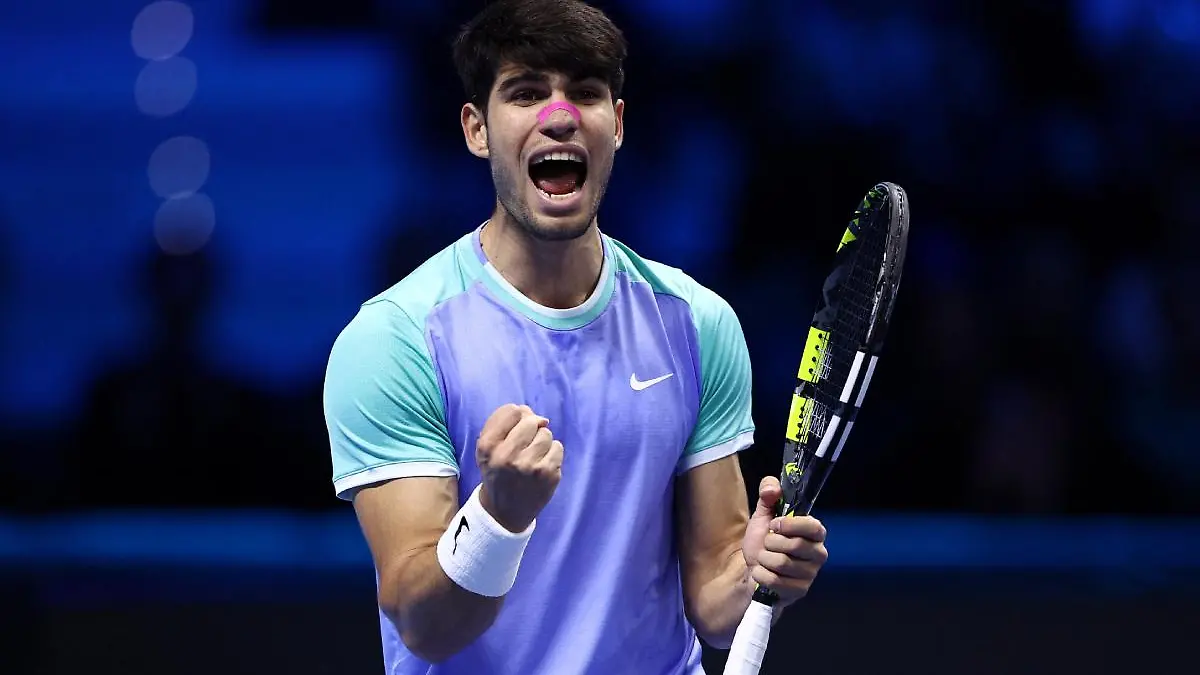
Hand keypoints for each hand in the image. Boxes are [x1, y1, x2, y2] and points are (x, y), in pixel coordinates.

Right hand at [476, 404, 563, 532]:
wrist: (504, 511)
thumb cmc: (497, 472)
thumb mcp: (487, 448)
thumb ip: (502, 422)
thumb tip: (530, 411)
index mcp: (488, 446)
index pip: (512, 411)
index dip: (517, 416)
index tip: (515, 429)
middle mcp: (507, 456)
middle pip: (531, 421)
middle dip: (531, 429)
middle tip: (524, 446)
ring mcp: (529, 467)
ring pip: (546, 434)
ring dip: (542, 442)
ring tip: (532, 457)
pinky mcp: (548, 475)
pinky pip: (558, 447)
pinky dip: (552, 453)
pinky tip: (542, 465)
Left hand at [741, 476, 828, 606]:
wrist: (751, 571)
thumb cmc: (762, 542)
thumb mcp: (762, 516)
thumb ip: (767, 496)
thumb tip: (772, 488)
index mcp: (814, 532)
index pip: (812, 526)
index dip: (790, 524)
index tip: (774, 524)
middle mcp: (818, 553)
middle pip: (795, 546)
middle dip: (771, 543)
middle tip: (767, 544)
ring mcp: (811, 575)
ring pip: (783, 563)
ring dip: (764, 559)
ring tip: (764, 559)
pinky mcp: (800, 591)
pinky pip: (775, 580)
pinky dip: (761, 574)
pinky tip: (762, 573)